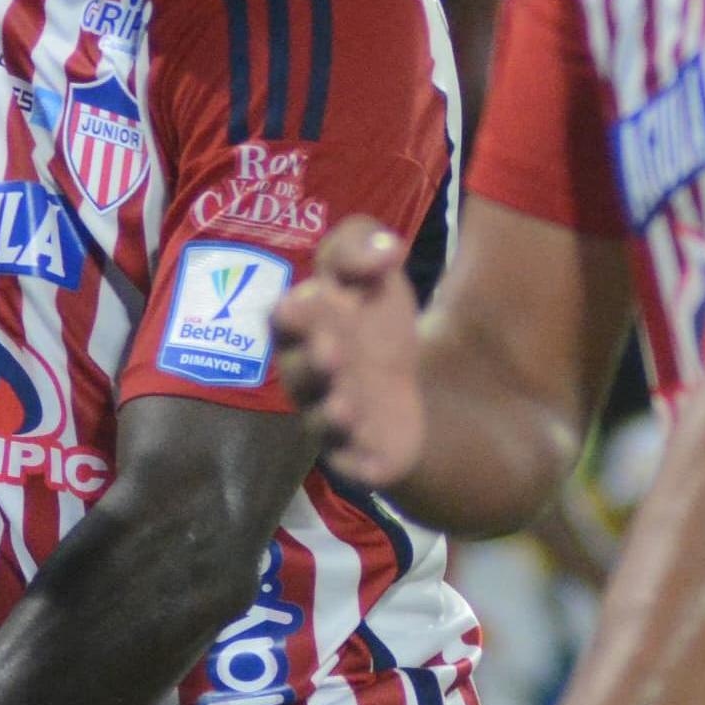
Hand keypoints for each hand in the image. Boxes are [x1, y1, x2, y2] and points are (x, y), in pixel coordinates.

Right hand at [272, 216, 425, 486]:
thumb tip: (387, 248)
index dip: (308, 301)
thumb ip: (366, 245)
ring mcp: (328, 410)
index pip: (296, 306)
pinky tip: (369, 449)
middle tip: (331, 351)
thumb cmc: (376, 323)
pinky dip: (354, 455)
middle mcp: (309, 367)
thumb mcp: (376, 273)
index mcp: (308, 319)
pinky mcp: (351, 452)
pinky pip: (346, 459)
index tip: (335, 287)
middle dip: (309, 358)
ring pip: (316, 415)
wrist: (408, 390)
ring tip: (345, 405)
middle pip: (297, 364)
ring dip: (329, 408)